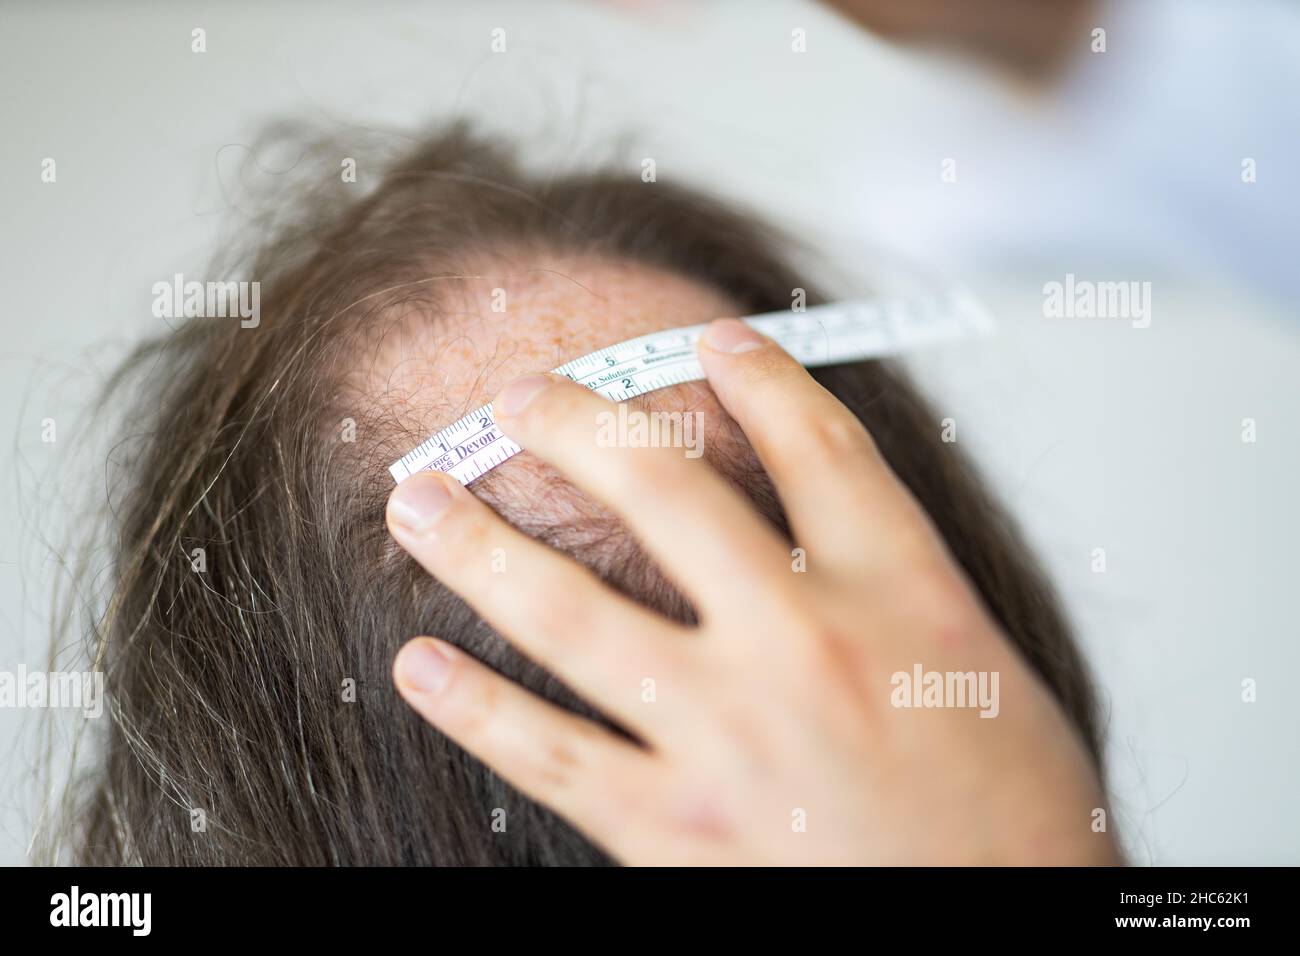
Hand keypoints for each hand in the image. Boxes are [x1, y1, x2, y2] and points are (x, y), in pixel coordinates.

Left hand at [385, 318, 1118, 864]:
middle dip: (577, 426)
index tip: (707, 340)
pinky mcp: (675, 828)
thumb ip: (889, 579)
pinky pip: (551, 753)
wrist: (1007, 927)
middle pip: (666, 492)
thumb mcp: (979, 662)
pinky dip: (473, 706)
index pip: (813, 443)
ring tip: (414, 500)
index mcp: (899, 593)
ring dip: (477, 546)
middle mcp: (804, 644)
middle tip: (517, 398)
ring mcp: (729, 734)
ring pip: (571, 612)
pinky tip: (419, 663)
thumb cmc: (1011, 815)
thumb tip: (804, 515)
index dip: (755, 374)